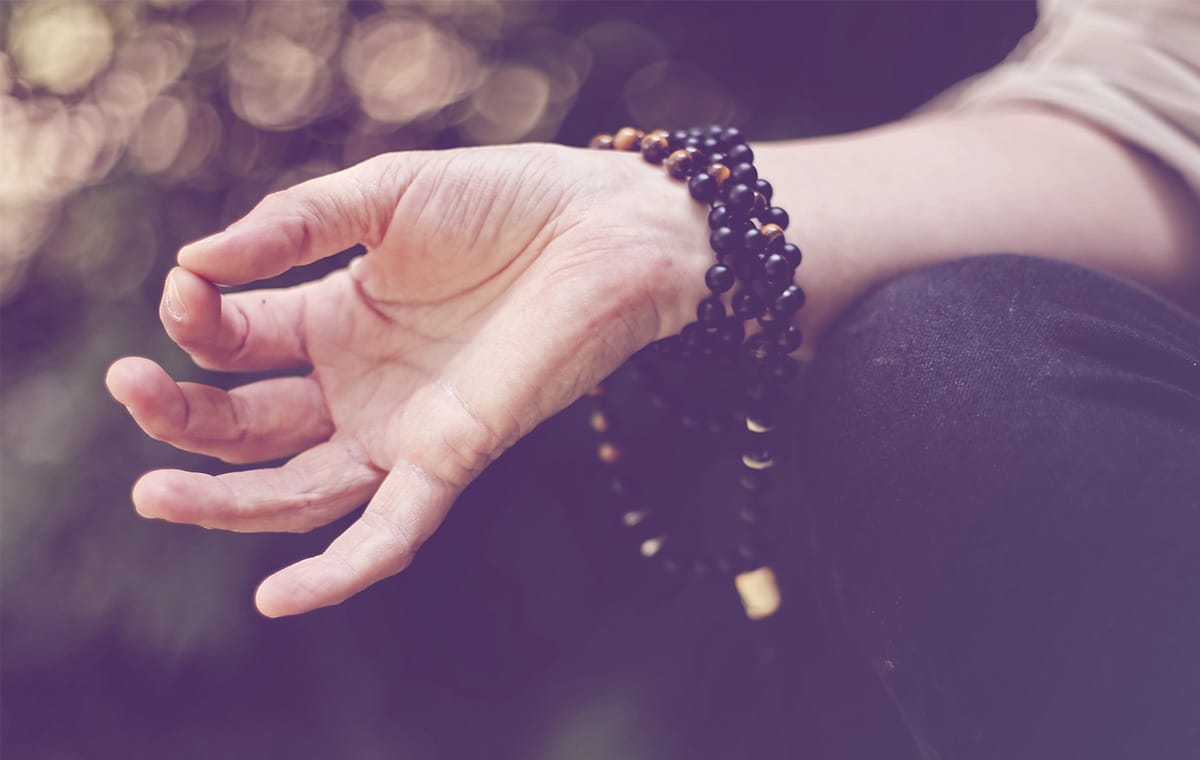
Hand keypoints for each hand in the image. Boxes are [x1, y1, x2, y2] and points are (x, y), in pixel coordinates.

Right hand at [106, 143, 710, 616]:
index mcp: (335, 318)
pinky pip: (390, 529)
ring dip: (224, 502)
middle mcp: (360, 383)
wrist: (606, 229)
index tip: (184, 289)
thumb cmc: (504, 200)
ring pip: (297, 489)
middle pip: (249, 426)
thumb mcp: (382, 198)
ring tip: (152, 495)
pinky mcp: (452, 456)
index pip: (236, 342)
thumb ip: (292, 226)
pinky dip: (340, 571)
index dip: (197, 322)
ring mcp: (402, 426)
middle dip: (183, 416)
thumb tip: (193, 262)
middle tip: (126, 389)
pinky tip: (276, 600)